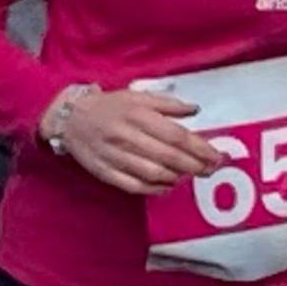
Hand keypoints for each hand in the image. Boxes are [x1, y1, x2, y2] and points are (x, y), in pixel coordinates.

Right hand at [59, 87, 218, 195]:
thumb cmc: (110, 106)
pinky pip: (134, 186)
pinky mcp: (105, 172)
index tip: (216, 155)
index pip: (176, 135)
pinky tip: (168, 185)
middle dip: (195, 165)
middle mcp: (127, 136)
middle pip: (169, 156)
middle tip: (211, 169)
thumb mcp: (138, 96)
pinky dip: (154, 189)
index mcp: (138, 115)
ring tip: (190, 175)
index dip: (200, 148)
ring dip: (177, 177)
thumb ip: (168, 103)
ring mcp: (115, 156)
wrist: (70, 118)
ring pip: (153, 173)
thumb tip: (195, 110)